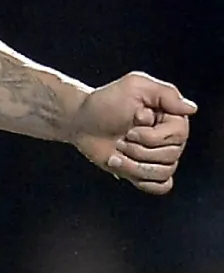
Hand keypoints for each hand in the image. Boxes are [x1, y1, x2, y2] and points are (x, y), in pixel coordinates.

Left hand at [69, 73, 195, 194]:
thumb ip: (166, 94)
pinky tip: (124, 167)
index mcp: (173, 119)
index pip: (178, 137)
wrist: (81, 121)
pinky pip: (161, 186)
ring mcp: (157, 156)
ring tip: (116, 153)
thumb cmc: (106, 101)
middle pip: (171, 157)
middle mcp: (170, 139)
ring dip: (135, 165)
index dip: (152, 135)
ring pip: (164, 173)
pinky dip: (144, 182)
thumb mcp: (135, 86)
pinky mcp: (145, 171)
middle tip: (121, 138)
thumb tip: (192, 109)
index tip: (132, 123)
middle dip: (139, 149)